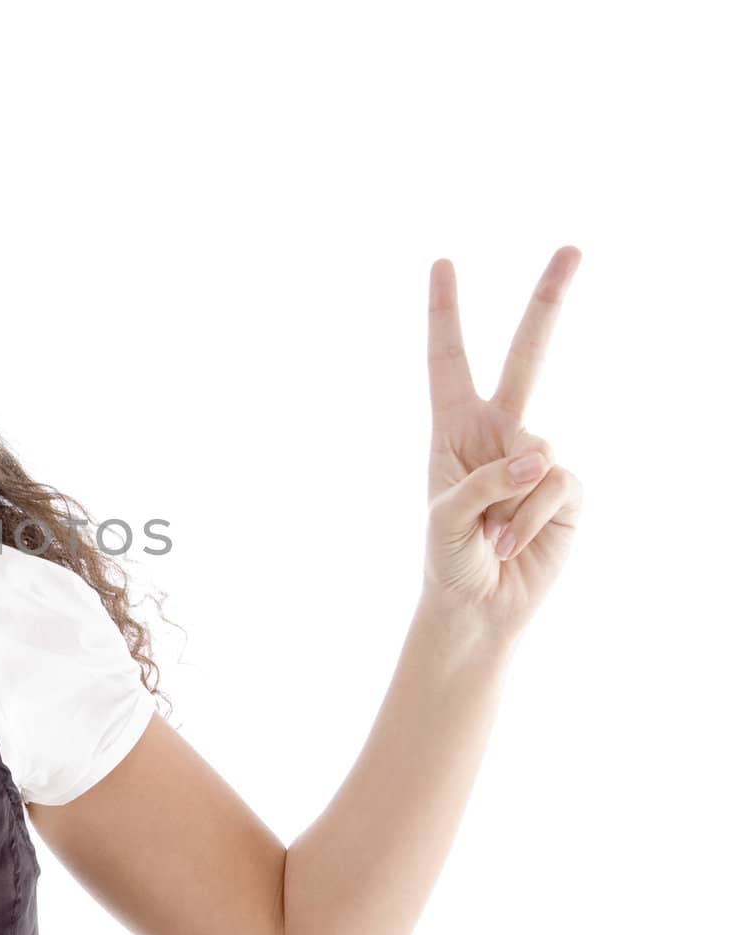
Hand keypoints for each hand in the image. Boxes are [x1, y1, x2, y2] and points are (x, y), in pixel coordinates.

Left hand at [421, 247, 585, 635]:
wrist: (478, 606)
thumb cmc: (446, 558)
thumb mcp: (444, 517)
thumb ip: (484, 480)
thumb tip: (539, 458)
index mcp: (453, 427)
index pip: (449, 359)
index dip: (445, 313)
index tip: (442, 262)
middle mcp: (498, 431)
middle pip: (527, 356)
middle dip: (548, 302)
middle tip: (571, 248)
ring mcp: (537, 457)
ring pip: (536, 453)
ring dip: (508, 504)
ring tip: (488, 538)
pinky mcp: (567, 489)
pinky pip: (554, 489)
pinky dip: (528, 521)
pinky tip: (511, 546)